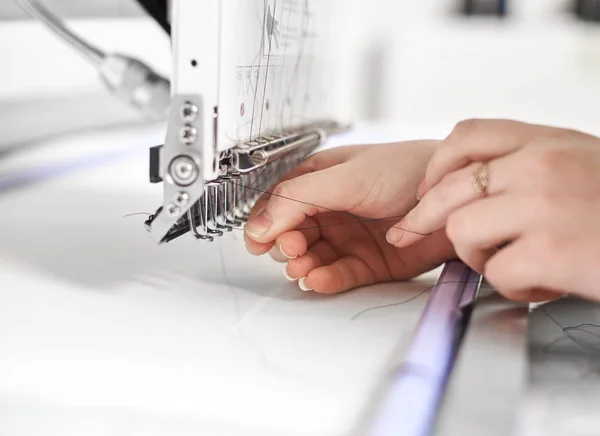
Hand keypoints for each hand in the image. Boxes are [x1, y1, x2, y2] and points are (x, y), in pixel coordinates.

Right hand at [243, 141, 454, 292]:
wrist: (456, 194)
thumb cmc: (408, 170)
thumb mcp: (346, 177)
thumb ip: (298, 200)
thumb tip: (259, 225)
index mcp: (319, 181)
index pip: (279, 205)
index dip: (266, 223)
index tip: (259, 241)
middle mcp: (331, 210)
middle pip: (291, 235)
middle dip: (286, 246)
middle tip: (292, 250)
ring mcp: (349, 238)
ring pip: (312, 258)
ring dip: (303, 266)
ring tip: (304, 269)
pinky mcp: (368, 263)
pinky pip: (338, 275)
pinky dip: (326, 280)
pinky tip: (319, 280)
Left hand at [387, 119, 599, 302]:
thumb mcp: (585, 166)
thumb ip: (534, 166)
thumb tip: (473, 186)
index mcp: (552, 141)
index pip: (468, 135)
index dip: (436, 166)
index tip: (425, 190)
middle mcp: (544, 165)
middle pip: (449, 188)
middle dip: (425, 219)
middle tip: (411, 235)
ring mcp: (544, 205)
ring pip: (462, 231)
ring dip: (479, 256)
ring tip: (515, 263)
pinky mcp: (551, 250)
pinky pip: (496, 272)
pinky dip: (515, 287)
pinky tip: (544, 284)